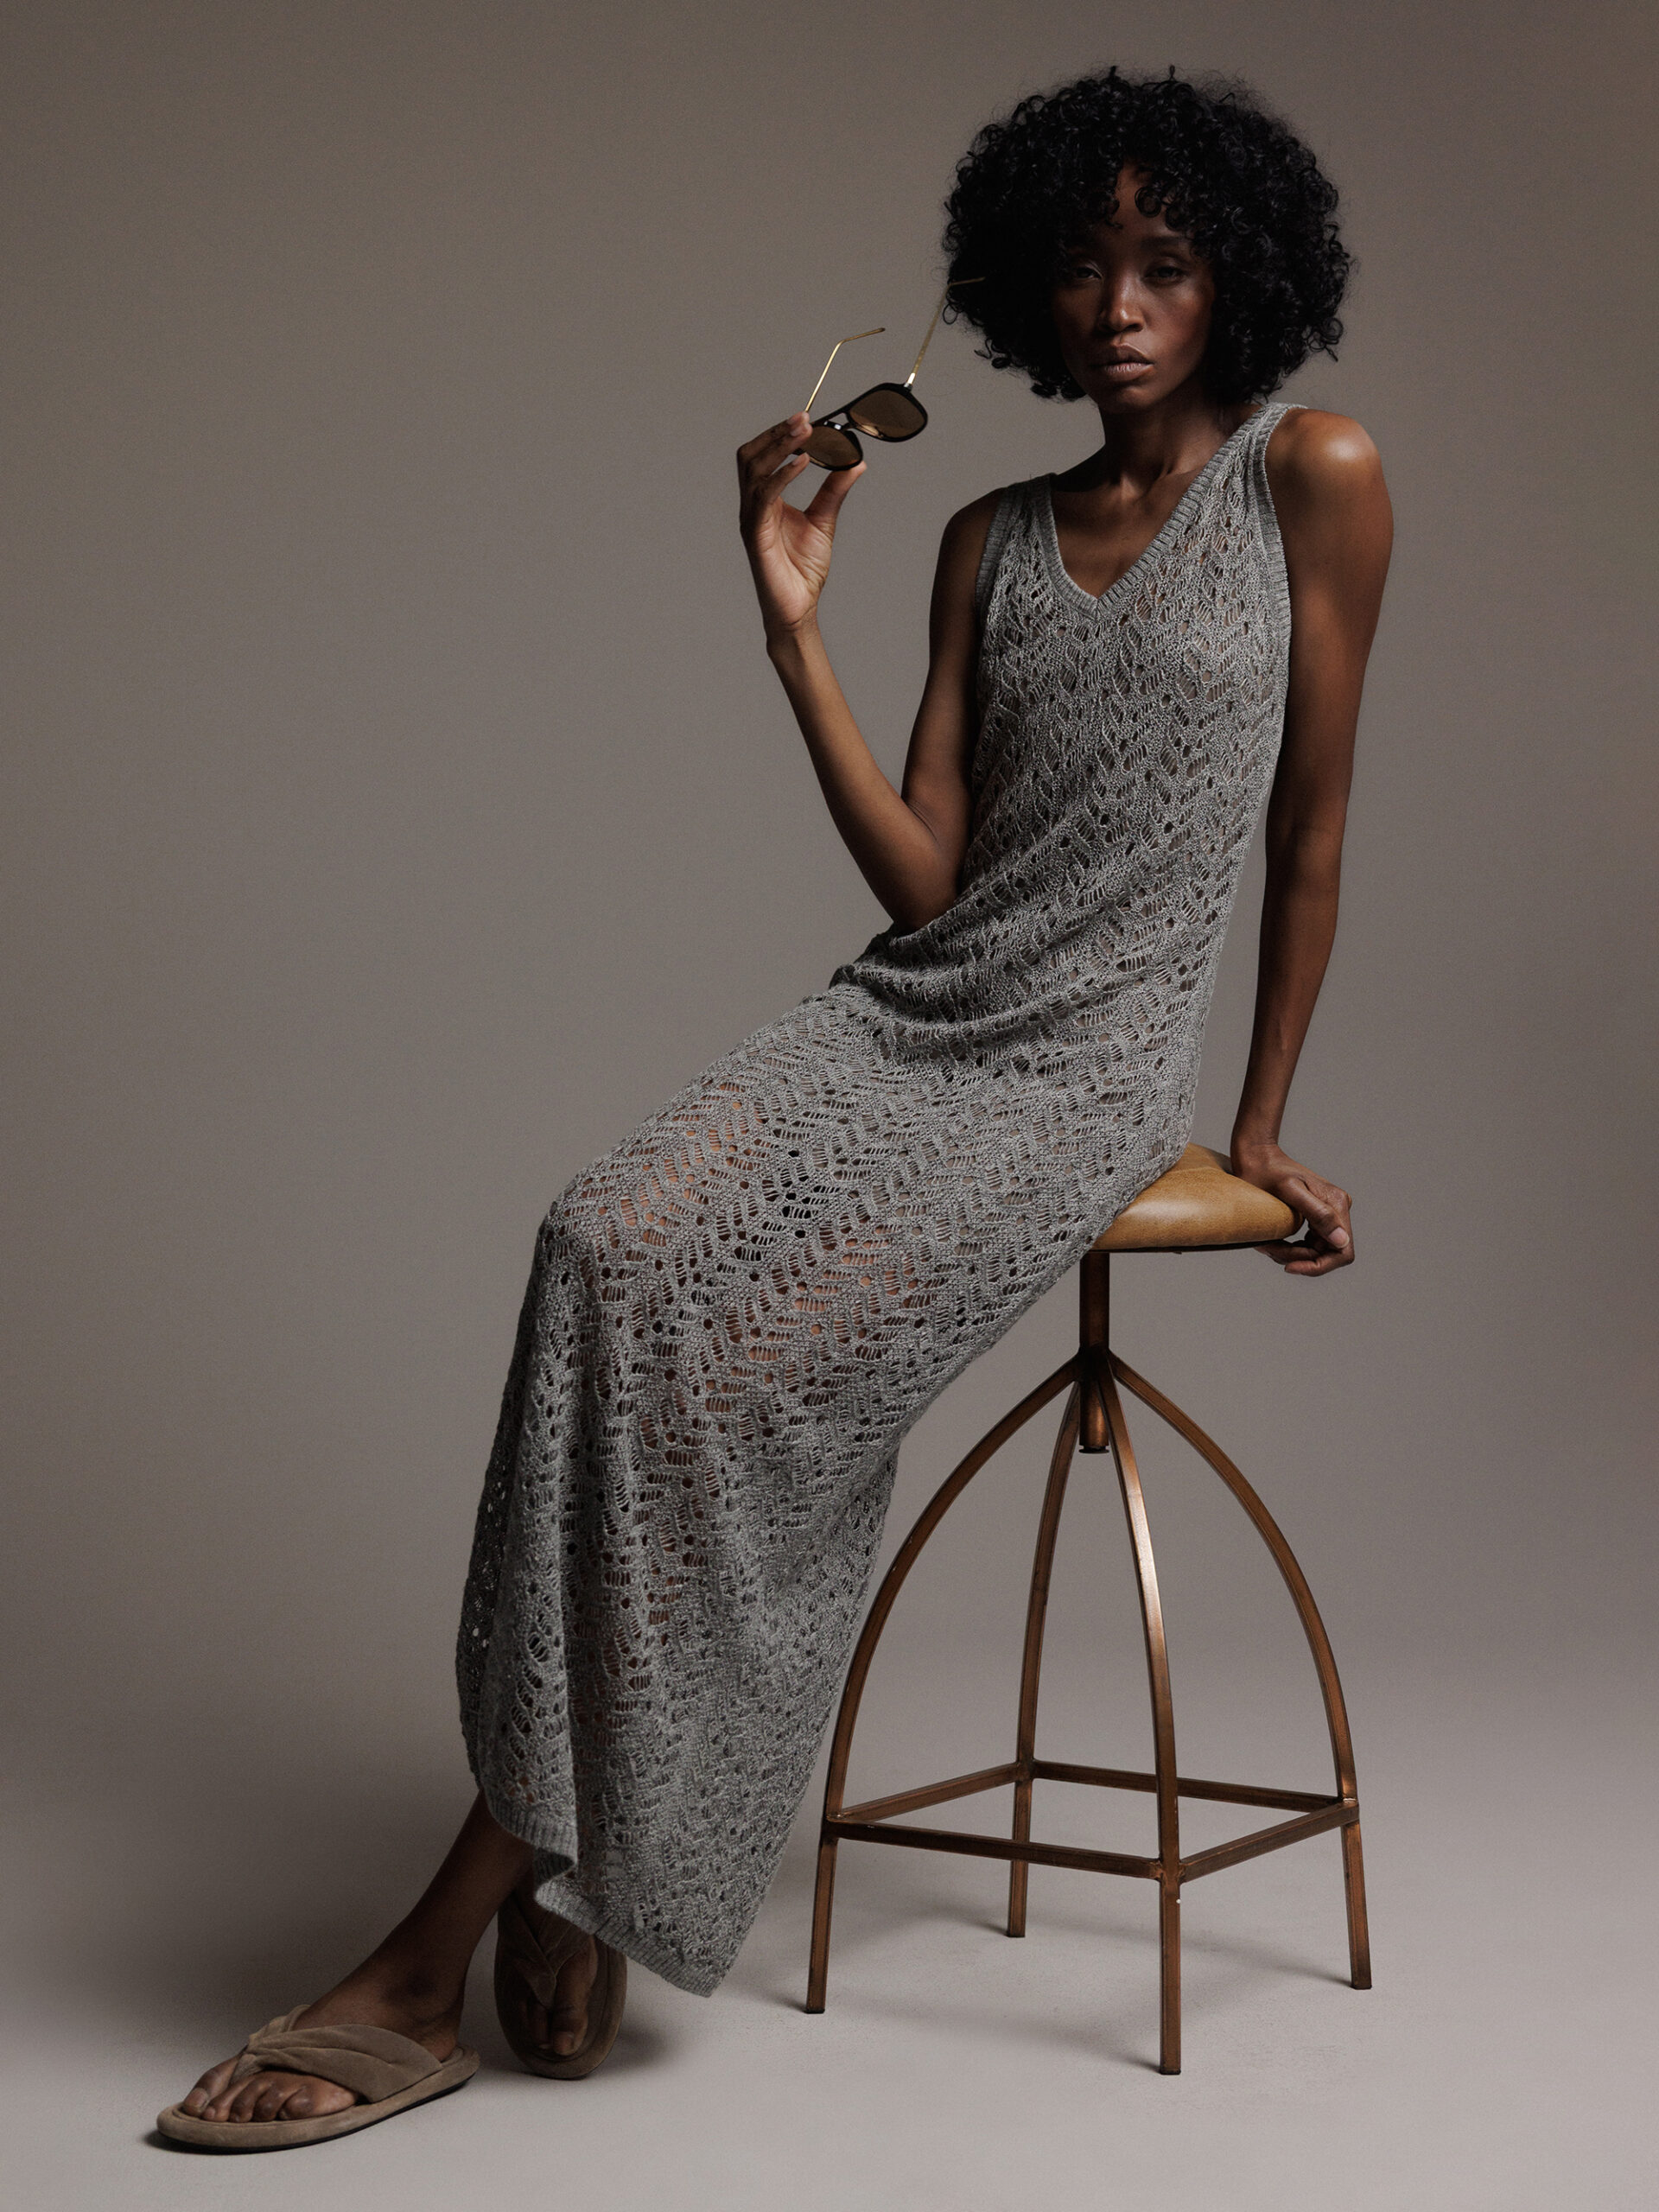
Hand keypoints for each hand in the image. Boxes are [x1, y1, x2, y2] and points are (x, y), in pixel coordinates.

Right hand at [736, 412, 865, 642]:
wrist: (798, 609)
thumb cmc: (804, 570)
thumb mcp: (825, 520)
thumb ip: (835, 490)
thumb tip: (855, 461)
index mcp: (765, 500)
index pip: (762, 456)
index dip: (780, 434)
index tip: (808, 419)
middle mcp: (753, 506)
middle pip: (751, 456)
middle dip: (776, 433)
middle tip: (806, 418)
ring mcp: (751, 519)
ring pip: (754, 470)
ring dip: (779, 446)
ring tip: (805, 432)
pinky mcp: (756, 535)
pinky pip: (765, 496)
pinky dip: (783, 475)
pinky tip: (803, 462)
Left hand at [1231, 1139, 1354, 1275]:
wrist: (1257, 1155)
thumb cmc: (1267, 1171)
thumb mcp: (1290, 1192)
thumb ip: (1318, 1214)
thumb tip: (1341, 1240)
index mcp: (1336, 1204)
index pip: (1341, 1251)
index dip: (1318, 1266)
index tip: (1289, 1267)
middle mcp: (1338, 1209)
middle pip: (1327, 1254)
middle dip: (1298, 1259)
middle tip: (1270, 1249)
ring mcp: (1328, 1212)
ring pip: (1316, 1251)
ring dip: (1291, 1254)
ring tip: (1267, 1243)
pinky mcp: (1316, 1215)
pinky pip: (1309, 1243)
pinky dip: (1290, 1247)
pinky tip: (1273, 1240)